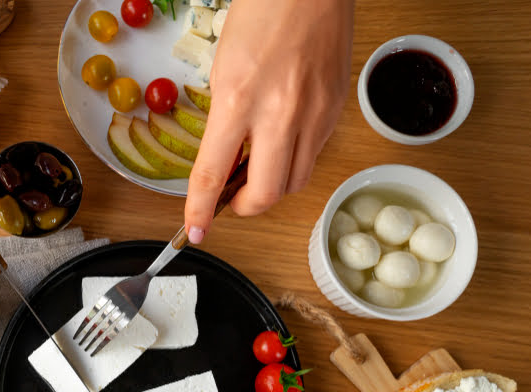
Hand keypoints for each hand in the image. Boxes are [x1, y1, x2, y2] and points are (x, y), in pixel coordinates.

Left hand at [184, 0, 352, 242]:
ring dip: (271, 187)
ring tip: (255, 168)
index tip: (194, 230)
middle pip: (266, 194)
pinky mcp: (337, 111)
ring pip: (295, 182)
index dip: (199, 210)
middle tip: (231, 200)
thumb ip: (224, 121)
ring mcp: (315, 114)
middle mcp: (281, 113)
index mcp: (240, 100)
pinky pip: (314, 154)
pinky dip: (293, 160)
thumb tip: (225, 162)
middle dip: (244, 208)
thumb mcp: (224, 71)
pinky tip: (280, 142)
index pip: (213, 173)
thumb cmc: (262, 16)